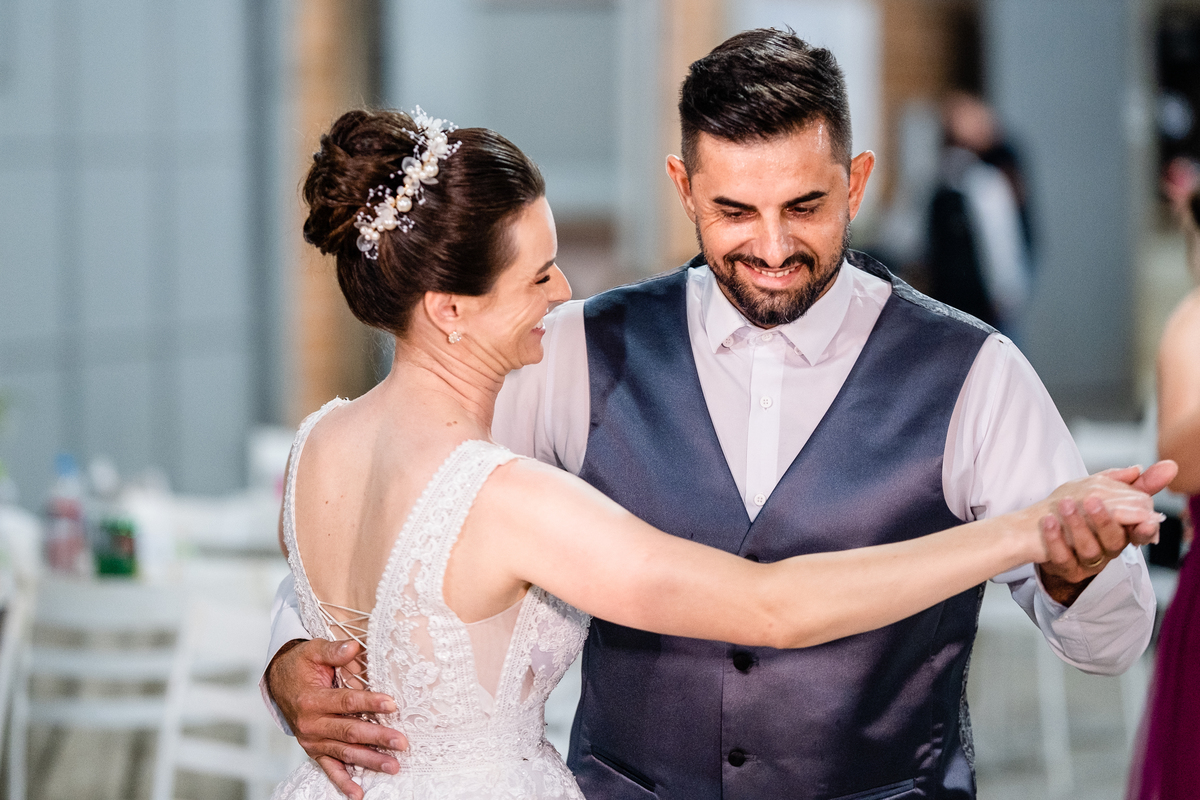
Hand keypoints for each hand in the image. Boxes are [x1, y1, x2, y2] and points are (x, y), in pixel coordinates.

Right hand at [267, 638, 406, 799]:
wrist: (278, 682)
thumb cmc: (300, 665)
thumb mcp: (313, 651)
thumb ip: (333, 650)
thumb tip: (353, 646)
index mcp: (311, 700)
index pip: (346, 702)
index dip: (369, 702)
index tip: (392, 704)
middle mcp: (311, 724)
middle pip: (349, 731)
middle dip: (377, 737)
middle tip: (401, 742)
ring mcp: (312, 740)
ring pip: (345, 753)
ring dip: (370, 760)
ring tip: (393, 766)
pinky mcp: (314, 750)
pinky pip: (329, 768)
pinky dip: (343, 782)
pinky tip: (358, 793)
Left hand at [1036, 461, 1176, 604]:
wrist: (1037, 531)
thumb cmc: (1076, 510)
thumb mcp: (1101, 491)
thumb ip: (1131, 483)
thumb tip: (1168, 466)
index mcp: (1121, 531)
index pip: (1140, 533)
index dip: (1145, 529)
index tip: (1146, 521)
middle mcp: (1108, 550)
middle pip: (1115, 541)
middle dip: (1105, 520)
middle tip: (1091, 499)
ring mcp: (1086, 562)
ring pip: (1090, 550)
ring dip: (1077, 525)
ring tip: (1064, 504)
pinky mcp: (1064, 569)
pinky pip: (1062, 558)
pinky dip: (1055, 539)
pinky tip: (1048, 521)